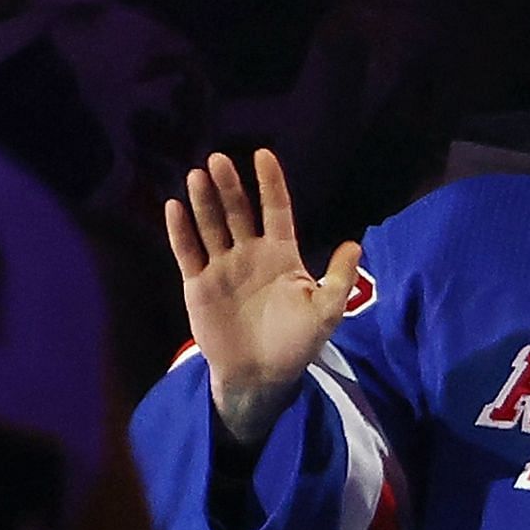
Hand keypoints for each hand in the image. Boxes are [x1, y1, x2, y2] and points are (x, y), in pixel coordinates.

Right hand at [165, 150, 359, 446]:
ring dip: (204, 201)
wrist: (262, 374)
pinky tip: (174, 207)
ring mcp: (223, 267)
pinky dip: (180, 231)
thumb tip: (355, 244)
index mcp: (282, 255)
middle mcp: (250, 254)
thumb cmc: (297, 342)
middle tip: (219, 159)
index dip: (270, 184)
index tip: (263, 154)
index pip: (276, 210)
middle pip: (238, 212)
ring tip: (198, 174)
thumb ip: (338, 277)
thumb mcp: (327, 310)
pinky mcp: (199, 284)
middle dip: (230, 186)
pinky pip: (188, 252)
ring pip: (211, 226)